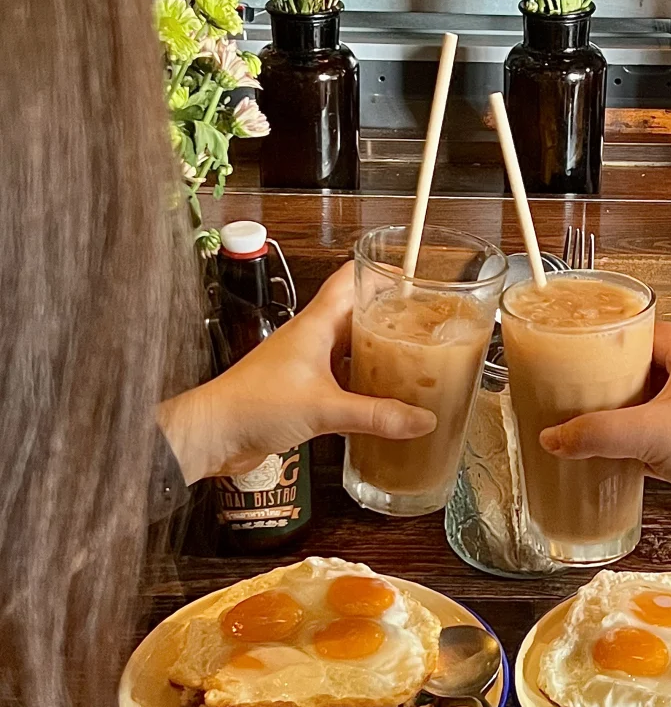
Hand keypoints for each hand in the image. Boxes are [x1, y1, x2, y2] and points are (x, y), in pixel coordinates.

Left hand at [158, 263, 435, 483]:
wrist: (213, 433)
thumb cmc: (252, 405)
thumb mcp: (325, 409)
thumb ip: (376, 415)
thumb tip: (421, 419)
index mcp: (314, 326)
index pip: (349, 281)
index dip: (379, 273)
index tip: (411, 277)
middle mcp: (311, 339)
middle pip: (356, 315)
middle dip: (388, 316)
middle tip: (421, 324)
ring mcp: (305, 365)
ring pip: (349, 349)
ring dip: (376, 352)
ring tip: (410, 359)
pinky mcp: (301, 391)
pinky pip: (340, 381)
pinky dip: (362, 386)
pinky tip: (382, 400)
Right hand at [539, 321, 670, 489]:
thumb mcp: (641, 433)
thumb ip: (594, 433)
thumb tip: (555, 438)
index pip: (653, 333)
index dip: (624, 342)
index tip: (601, 353)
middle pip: (659, 366)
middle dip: (629, 379)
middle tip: (603, 390)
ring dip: (646, 409)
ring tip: (618, 422)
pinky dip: (661, 434)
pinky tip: (641, 452)